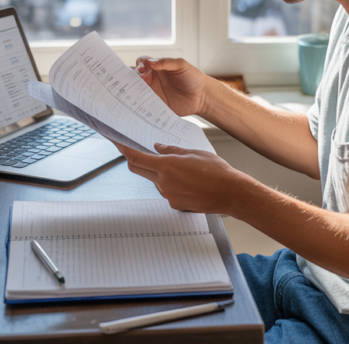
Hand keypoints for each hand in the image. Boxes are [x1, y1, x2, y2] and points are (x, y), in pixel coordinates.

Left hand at [116, 143, 250, 214]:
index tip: (117, 144)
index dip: (124, 150)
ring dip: (158, 172)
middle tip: (140, 152)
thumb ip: (172, 150)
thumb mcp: (194, 153)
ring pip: (154, 180)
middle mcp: (164, 182)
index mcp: (167, 166)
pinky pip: (165, 191)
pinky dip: (170, 183)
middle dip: (136, 160)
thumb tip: (157, 147)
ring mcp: (168, 195)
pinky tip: (187, 181)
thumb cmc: (217, 172)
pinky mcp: (175, 204)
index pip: (137, 158)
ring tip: (181, 168)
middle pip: (139, 170)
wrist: (230, 193)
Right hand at [133, 56, 210, 116]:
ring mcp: (154, 93)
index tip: (142, 70)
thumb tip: (149, 62)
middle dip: (133, 78)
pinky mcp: (156, 105)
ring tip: (134, 93)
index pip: (142, 63)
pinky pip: (145, 104)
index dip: (139, 65)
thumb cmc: (193, 77)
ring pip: (138, 91)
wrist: (203, 96)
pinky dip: (140, 104)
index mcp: (158, 68)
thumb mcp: (181, 65)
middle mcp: (153, 79)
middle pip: (136, 77)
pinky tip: (139, 104)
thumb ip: (165, 62)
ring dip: (134, 91)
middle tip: (137, 82)